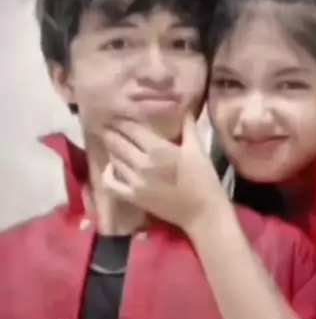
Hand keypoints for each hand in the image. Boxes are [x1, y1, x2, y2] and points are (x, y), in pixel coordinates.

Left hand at [102, 113, 230, 232]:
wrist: (203, 213)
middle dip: (113, 131)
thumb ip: (188, 125)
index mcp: (158, 149)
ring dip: (111, 148)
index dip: (123, 117)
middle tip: (111, 123)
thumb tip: (186, 105)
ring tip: (113, 140)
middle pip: (117, 141)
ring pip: (113, 159)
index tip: (121, 111)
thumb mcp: (197, 148)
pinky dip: (108, 173)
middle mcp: (142, 163)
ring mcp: (135, 181)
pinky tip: (113, 165)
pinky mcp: (133, 197)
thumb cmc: (203, 179)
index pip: (131, 127)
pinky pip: (110, 183)